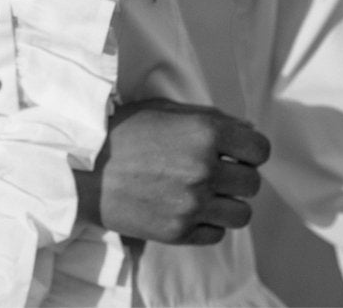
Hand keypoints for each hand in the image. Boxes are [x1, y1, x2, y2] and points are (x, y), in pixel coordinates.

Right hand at [73, 98, 269, 244]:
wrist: (83, 167)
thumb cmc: (122, 131)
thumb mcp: (164, 110)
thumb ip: (210, 118)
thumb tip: (249, 129)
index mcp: (203, 132)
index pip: (259, 149)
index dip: (251, 149)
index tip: (239, 151)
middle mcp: (204, 168)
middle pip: (253, 183)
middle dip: (239, 175)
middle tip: (218, 171)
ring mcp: (192, 203)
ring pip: (242, 213)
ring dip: (229, 202)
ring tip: (207, 193)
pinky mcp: (179, 232)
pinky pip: (217, 233)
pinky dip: (209, 223)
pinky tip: (190, 208)